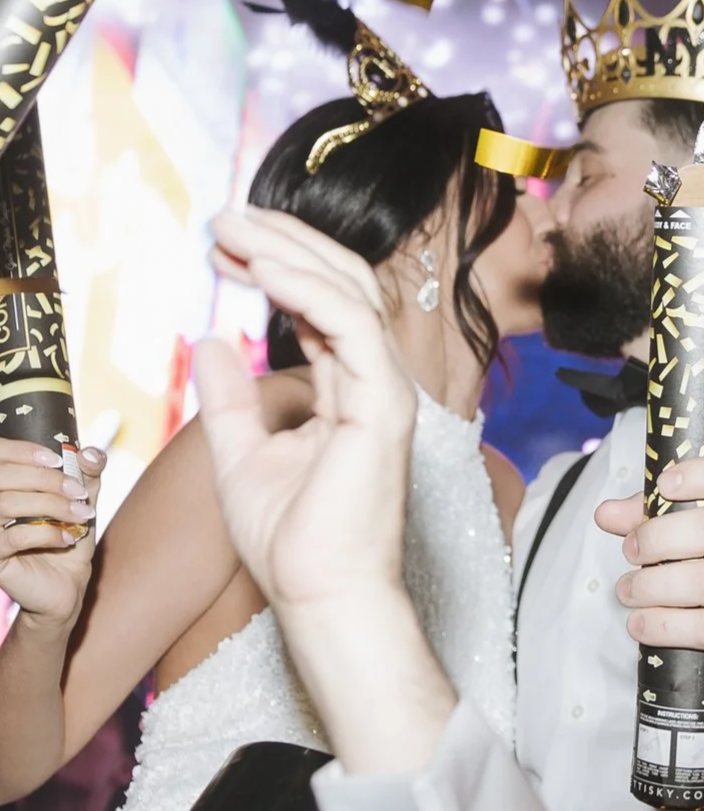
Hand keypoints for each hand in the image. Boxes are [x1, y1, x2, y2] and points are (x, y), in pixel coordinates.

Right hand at [0, 440, 104, 627]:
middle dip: (46, 480)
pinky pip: (14, 538)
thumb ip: (85, 476)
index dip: (22, 451)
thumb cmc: (66, 539)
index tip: (59, 460)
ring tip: (81, 516)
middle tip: (79, 493)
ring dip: (51, 505)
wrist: (65, 586)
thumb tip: (90, 453)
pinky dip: (47, 534)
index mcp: (2, 487)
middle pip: (2, 476)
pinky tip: (68, 539)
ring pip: (5, 504)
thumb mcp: (79, 503)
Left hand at [196, 207, 415, 613]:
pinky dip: (308, 290)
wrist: (319, 593)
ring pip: (350, 292)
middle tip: (226, 217)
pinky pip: (351, 326)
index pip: (319, 309)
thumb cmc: (291, 539)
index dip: (273, 269)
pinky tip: (263, 268)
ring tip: (233, 227)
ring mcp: (384, 391)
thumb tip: (212, 339)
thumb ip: (231, 396)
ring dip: (290, 252)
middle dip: (284, 242)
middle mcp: (372, 383)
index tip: (222, 248)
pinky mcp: (384, 406)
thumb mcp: (240, 452)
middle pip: (340, 285)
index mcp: (346, 392)